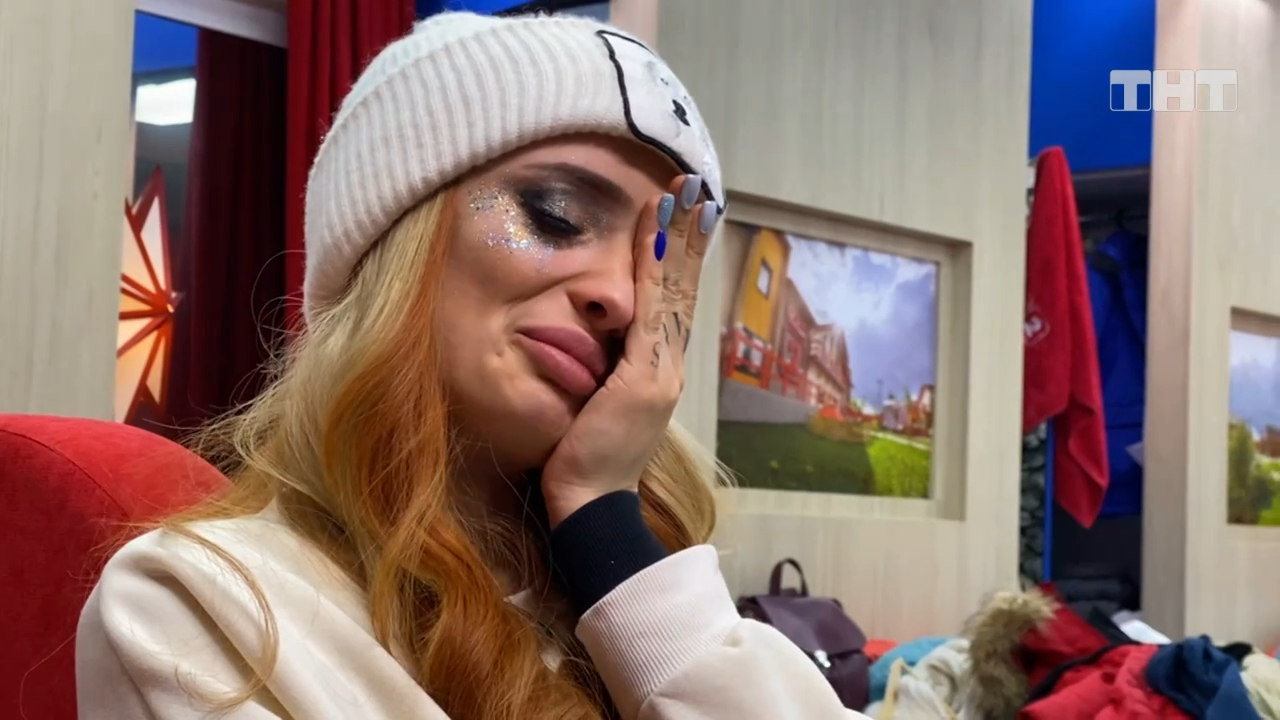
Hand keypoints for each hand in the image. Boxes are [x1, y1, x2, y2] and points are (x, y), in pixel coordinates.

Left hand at [541, 174, 717, 526]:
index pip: (673, 302)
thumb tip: (594, 347)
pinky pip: (652, 308)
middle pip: (685, 288)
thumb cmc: (585, 461)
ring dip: (679, 238)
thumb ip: (603, 374)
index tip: (685, 217)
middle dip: (690, 236)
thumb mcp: (597, 406)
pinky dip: (656, 265)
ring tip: (684, 195)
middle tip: (697, 189)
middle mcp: (670, 365)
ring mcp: (662, 370)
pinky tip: (656, 230)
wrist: (590, 507)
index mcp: (659, 371)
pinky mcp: (644, 376)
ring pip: (675, 291)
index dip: (681, 258)